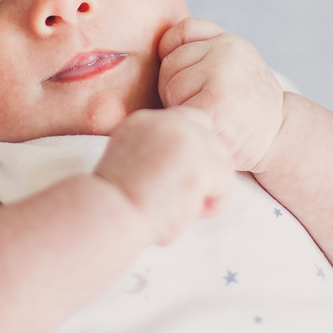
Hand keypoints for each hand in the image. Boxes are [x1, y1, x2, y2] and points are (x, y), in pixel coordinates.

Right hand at [94, 106, 232, 244]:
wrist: (107, 213)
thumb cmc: (114, 200)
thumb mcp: (127, 160)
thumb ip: (154, 151)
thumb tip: (182, 163)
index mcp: (146, 119)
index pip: (191, 121)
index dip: (194, 152)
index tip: (178, 178)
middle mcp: (168, 121)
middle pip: (214, 140)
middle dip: (207, 172)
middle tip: (182, 197)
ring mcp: (186, 140)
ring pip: (222, 164)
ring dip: (208, 191)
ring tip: (180, 207)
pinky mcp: (200, 163)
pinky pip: (225, 187)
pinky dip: (211, 207)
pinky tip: (186, 213)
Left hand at [157, 17, 284, 172]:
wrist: (279, 140)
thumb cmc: (244, 108)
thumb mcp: (233, 66)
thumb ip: (204, 47)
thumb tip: (156, 44)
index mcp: (230, 41)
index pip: (181, 32)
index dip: (175, 55)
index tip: (193, 80)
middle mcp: (228, 52)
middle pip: (170, 62)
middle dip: (175, 87)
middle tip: (203, 105)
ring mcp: (222, 76)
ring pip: (170, 85)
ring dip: (179, 106)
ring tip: (207, 116)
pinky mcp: (213, 104)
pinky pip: (176, 107)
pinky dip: (184, 121)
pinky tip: (205, 128)